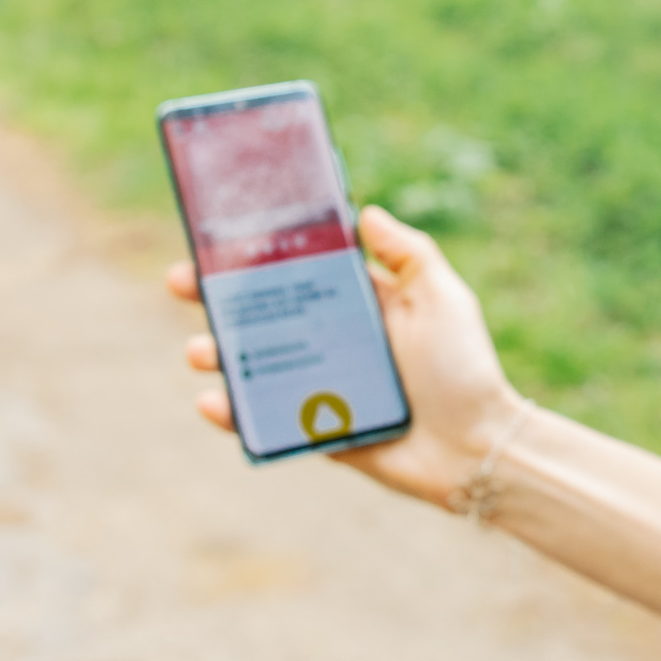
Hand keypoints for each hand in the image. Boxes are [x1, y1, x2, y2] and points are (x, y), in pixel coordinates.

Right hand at [166, 205, 527, 509]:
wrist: (477, 448)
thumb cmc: (464, 369)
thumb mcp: (442, 298)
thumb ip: (408, 253)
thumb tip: (365, 212)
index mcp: (362, 304)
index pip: (301, 271)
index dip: (260, 256)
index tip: (220, 239)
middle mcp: (337, 341)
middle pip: (266, 314)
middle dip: (220, 299)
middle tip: (182, 283)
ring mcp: (324, 386)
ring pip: (258, 364)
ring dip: (220, 354)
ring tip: (200, 350)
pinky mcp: (319, 430)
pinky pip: (269, 418)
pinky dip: (236, 413)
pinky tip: (213, 402)